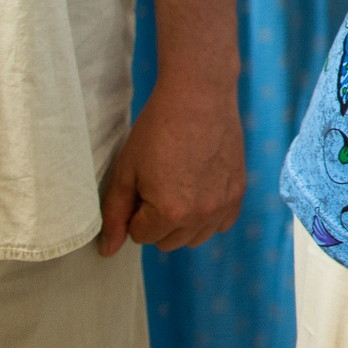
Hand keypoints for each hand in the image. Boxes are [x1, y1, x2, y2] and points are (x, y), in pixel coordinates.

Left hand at [98, 74, 245, 254]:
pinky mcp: (239, 192)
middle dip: (157, 222)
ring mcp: (223, 205)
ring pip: (195, 238)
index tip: (141, 185)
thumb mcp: (127, 170)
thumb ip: (115, 213)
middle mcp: (200, 216)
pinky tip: (201, 189)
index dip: (135, 212)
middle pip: (168, 242)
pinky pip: (221, 224)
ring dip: (183, 223)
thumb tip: (108, 251)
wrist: (200, 96)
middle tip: (158, 184)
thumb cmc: (157, 129)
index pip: (141, 236)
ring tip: (180, 187)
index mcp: (169, 212)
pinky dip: (209, 216)